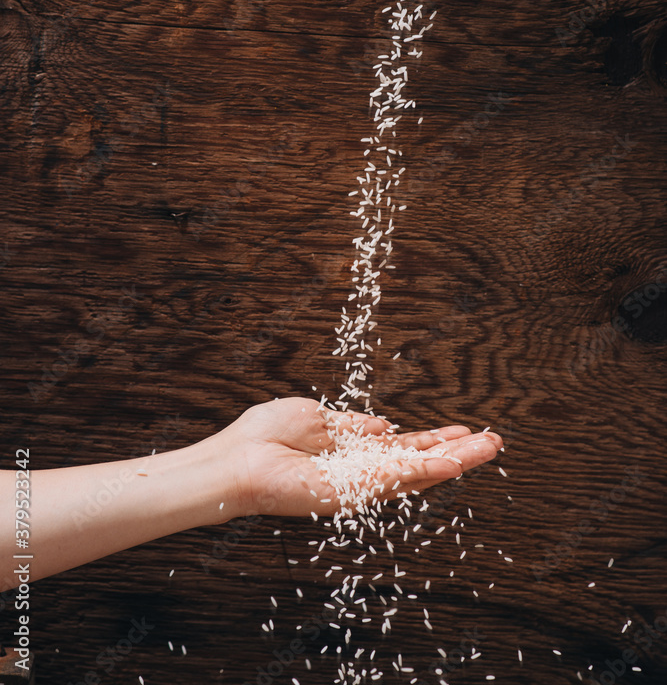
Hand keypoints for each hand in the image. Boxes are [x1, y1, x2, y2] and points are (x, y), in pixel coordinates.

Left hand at [216, 397, 502, 519]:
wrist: (237, 460)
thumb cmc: (264, 436)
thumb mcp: (316, 418)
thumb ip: (353, 426)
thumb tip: (384, 426)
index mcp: (352, 454)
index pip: (402, 449)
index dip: (433, 441)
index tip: (462, 431)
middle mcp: (361, 473)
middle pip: (419, 463)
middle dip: (457, 452)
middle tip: (492, 441)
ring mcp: (359, 485)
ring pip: (418, 473)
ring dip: (456, 460)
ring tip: (489, 447)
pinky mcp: (352, 492)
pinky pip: (396, 479)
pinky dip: (428, 470)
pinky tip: (455, 461)